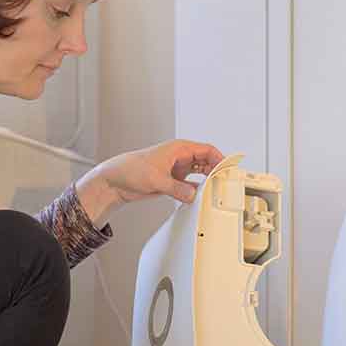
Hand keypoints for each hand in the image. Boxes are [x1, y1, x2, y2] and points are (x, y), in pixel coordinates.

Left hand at [75, 140, 224, 223]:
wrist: (116, 180)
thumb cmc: (131, 169)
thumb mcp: (157, 180)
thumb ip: (177, 189)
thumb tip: (192, 194)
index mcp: (178, 148)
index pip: (207, 150)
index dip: (220, 158)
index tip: (229, 169)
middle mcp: (180, 157)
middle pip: (207, 162)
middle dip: (217, 171)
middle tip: (226, 182)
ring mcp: (177, 169)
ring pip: (200, 173)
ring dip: (208, 182)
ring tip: (216, 190)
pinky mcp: (173, 181)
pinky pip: (191, 185)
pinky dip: (197, 190)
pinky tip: (202, 197)